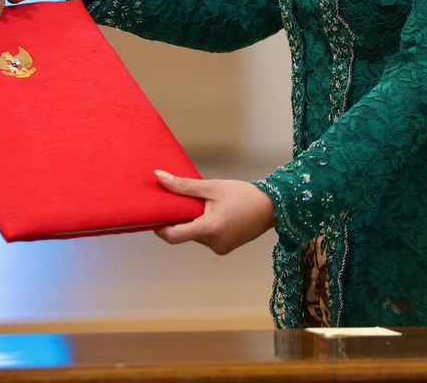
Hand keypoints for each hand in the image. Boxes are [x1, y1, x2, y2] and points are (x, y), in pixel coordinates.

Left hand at [151, 171, 274, 255]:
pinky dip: (204, 226)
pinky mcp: (225, 248)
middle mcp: (213, 243)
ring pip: (195, 235)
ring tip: (202, 203)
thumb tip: (159, 178)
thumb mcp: (212, 187)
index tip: (153, 215)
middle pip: (185, 233)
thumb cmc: (243, 194)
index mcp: (209, 229)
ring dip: (193, 221)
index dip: (159, 227)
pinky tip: (213, 211)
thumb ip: (184, 186)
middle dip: (180, 218)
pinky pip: (206, 238)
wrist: (273, 206)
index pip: (173, 236)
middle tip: (179, 200)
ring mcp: (220, 248)